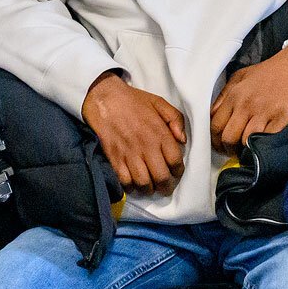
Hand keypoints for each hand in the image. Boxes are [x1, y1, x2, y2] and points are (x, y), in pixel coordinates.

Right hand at [81, 72, 186, 196]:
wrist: (105, 99)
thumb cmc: (133, 102)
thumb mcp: (159, 102)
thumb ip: (176, 119)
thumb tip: (183, 140)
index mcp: (160, 132)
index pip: (175, 161)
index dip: (178, 171)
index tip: (176, 173)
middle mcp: (146, 146)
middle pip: (161, 177)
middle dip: (166, 187)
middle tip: (165, 188)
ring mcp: (129, 154)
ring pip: (144, 183)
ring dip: (149, 189)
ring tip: (150, 187)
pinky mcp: (114, 158)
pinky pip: (125, 182)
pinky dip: (131, 187)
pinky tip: (133, 184)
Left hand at [209, 44, 287, 154]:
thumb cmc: (268, 72)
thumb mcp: (241, 77)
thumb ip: (225, 95)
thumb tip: (213, 116)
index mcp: (234, 94)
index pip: (215, 125)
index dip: (215, 140)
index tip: (221, 145)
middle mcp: (246, 104)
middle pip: (228, 137)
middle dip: (229, 149)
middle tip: (235, 151)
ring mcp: (264, 111)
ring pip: (245, 142)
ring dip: (247, 150)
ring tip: (250, 149)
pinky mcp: (282, 118)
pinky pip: (267, 141)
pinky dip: (264, 146)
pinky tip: (264, 145)